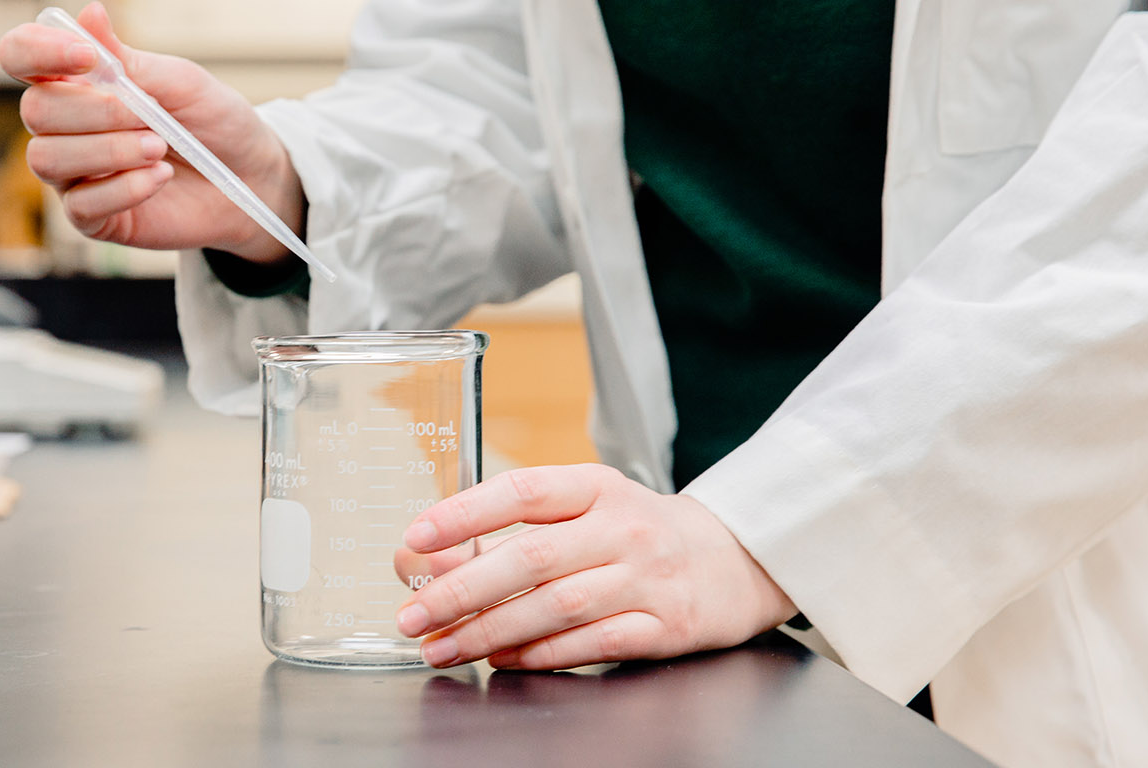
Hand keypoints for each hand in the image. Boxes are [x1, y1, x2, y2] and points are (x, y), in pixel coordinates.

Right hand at [0, 3, 303, 264]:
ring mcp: (73, 174)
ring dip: (109, 150)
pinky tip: (160, 177)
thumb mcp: (178, 81)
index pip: (21, 54)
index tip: (88, 57)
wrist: (248, 177)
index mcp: (76, 81)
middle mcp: (64, 127)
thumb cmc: (210, 122)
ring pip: (47, 158)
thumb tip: (89, 14)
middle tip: (149, 116)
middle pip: (35, 111)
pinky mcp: (91, 216)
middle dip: (96, 111)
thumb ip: (128, 58)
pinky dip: (125, 188)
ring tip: (159, 149)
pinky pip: (81, 204)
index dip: (40, 51)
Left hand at [395, 464, 795, 669]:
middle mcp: (623, 528)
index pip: (522, 491)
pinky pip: (591, 643)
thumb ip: (516, 527)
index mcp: (597, 487)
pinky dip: (541, 655)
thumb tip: (429, 557)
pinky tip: (502, 660)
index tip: (416, 537)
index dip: (465, 513)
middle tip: (414, 614)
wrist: (733, 560)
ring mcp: (647, 578)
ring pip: (556, 607)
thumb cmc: (639, 533)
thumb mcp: (586, 508)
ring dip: (489, 631)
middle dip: (461, 590)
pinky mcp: (664, 626)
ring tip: (443, 647)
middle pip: (531, 558)